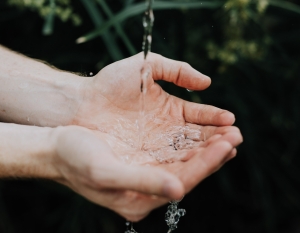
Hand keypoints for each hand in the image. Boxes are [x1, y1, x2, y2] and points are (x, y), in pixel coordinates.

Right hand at [52, 125, 241, 221]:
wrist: (58, 148)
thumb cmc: (76, 160)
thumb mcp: (105, 172)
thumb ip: (141, 183)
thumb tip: (179, 191)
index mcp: (139, 199)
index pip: (183, 182)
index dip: (206, 164)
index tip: (227, 145)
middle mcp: (148, 188)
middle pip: (189, 172)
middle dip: (214, 154)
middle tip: (236, 136)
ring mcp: (147, 173)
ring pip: (185, 161)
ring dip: (207, 147)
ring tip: (228, 132)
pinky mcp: (145, 159)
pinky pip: (175, 152)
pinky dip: (192, 142)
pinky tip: (204, 133)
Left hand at [72, 52, 236, 147]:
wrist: (81, 105)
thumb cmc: (110, 84)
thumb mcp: (145, 67)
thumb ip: (176, 70)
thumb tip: (207, 82)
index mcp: (171, 110)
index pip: (199, 117)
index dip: (215, 118)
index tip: (230, 120)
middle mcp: (168, 131)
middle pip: (199, 138)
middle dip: (218, 138)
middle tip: (235, 138)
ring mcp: (157, 147)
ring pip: (188, 152)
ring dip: (207, 152)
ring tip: (226, 149)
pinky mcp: (145, 161)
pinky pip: (170, 164)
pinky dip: (186, 163)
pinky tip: (200, 160)